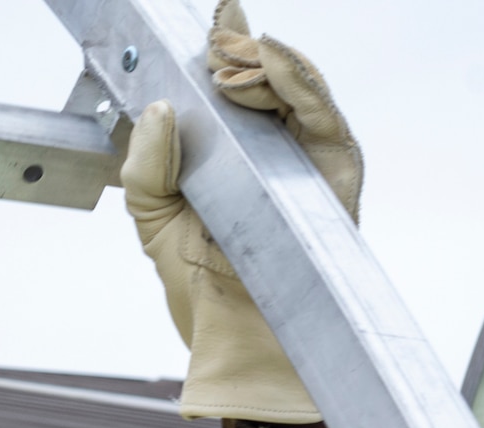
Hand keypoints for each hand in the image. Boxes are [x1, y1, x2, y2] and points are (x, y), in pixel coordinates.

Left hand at [123, 0, 359, 423]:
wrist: (235, 339)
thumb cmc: (201, 286)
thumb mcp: (152, 220)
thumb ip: (146, 168)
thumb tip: (156, 110)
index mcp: (236, 154)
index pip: (234, 86)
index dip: (225, 47)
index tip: (208, 16)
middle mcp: (278, 150)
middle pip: (269, 76)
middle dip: (239, 47)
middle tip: (212, 34)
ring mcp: (310, 158)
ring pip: (298, 85)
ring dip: (262, 62)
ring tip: (226, 55)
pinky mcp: (337, 171)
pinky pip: (321, 114)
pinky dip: (294, 84)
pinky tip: (264, 68)